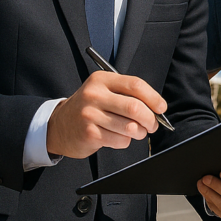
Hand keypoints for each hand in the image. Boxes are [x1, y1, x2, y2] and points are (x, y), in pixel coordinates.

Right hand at [46, 71, 166, 158]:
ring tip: (137, 132)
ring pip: (130, 127)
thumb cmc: (89, 108)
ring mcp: (90, 114)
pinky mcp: (89, 133)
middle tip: (152, 125)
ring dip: (139, 132)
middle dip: (150, 119)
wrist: (59, 125)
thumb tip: (157, 108)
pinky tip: (117, 137)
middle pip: (135, 107)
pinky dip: (125, 141)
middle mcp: (94, 95)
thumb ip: (127, 95)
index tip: (161, 108)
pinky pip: (120, 140)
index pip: (135, 85)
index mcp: (102, 80)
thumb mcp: (104, 92)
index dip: (154, 98)